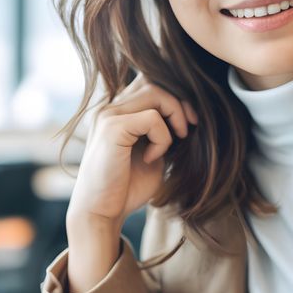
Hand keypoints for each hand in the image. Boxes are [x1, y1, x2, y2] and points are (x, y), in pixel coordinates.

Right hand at [67, 77, 196, 236]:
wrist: (101, 212)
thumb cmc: (127, 187)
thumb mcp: (153, 152)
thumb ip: (163, 130)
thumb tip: (191, 112)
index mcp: (118, 111)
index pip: (150, 80)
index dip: (175, 95)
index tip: (190, 122)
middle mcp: (110, 107)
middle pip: (155, 80)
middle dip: (180, 102)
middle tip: (188, 130)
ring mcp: (108, 115)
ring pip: (155, 92)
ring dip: (174, 116)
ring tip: (175, 141)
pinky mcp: (112, 128)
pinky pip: (152, 118)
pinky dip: (162, 138)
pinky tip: (153, 158)